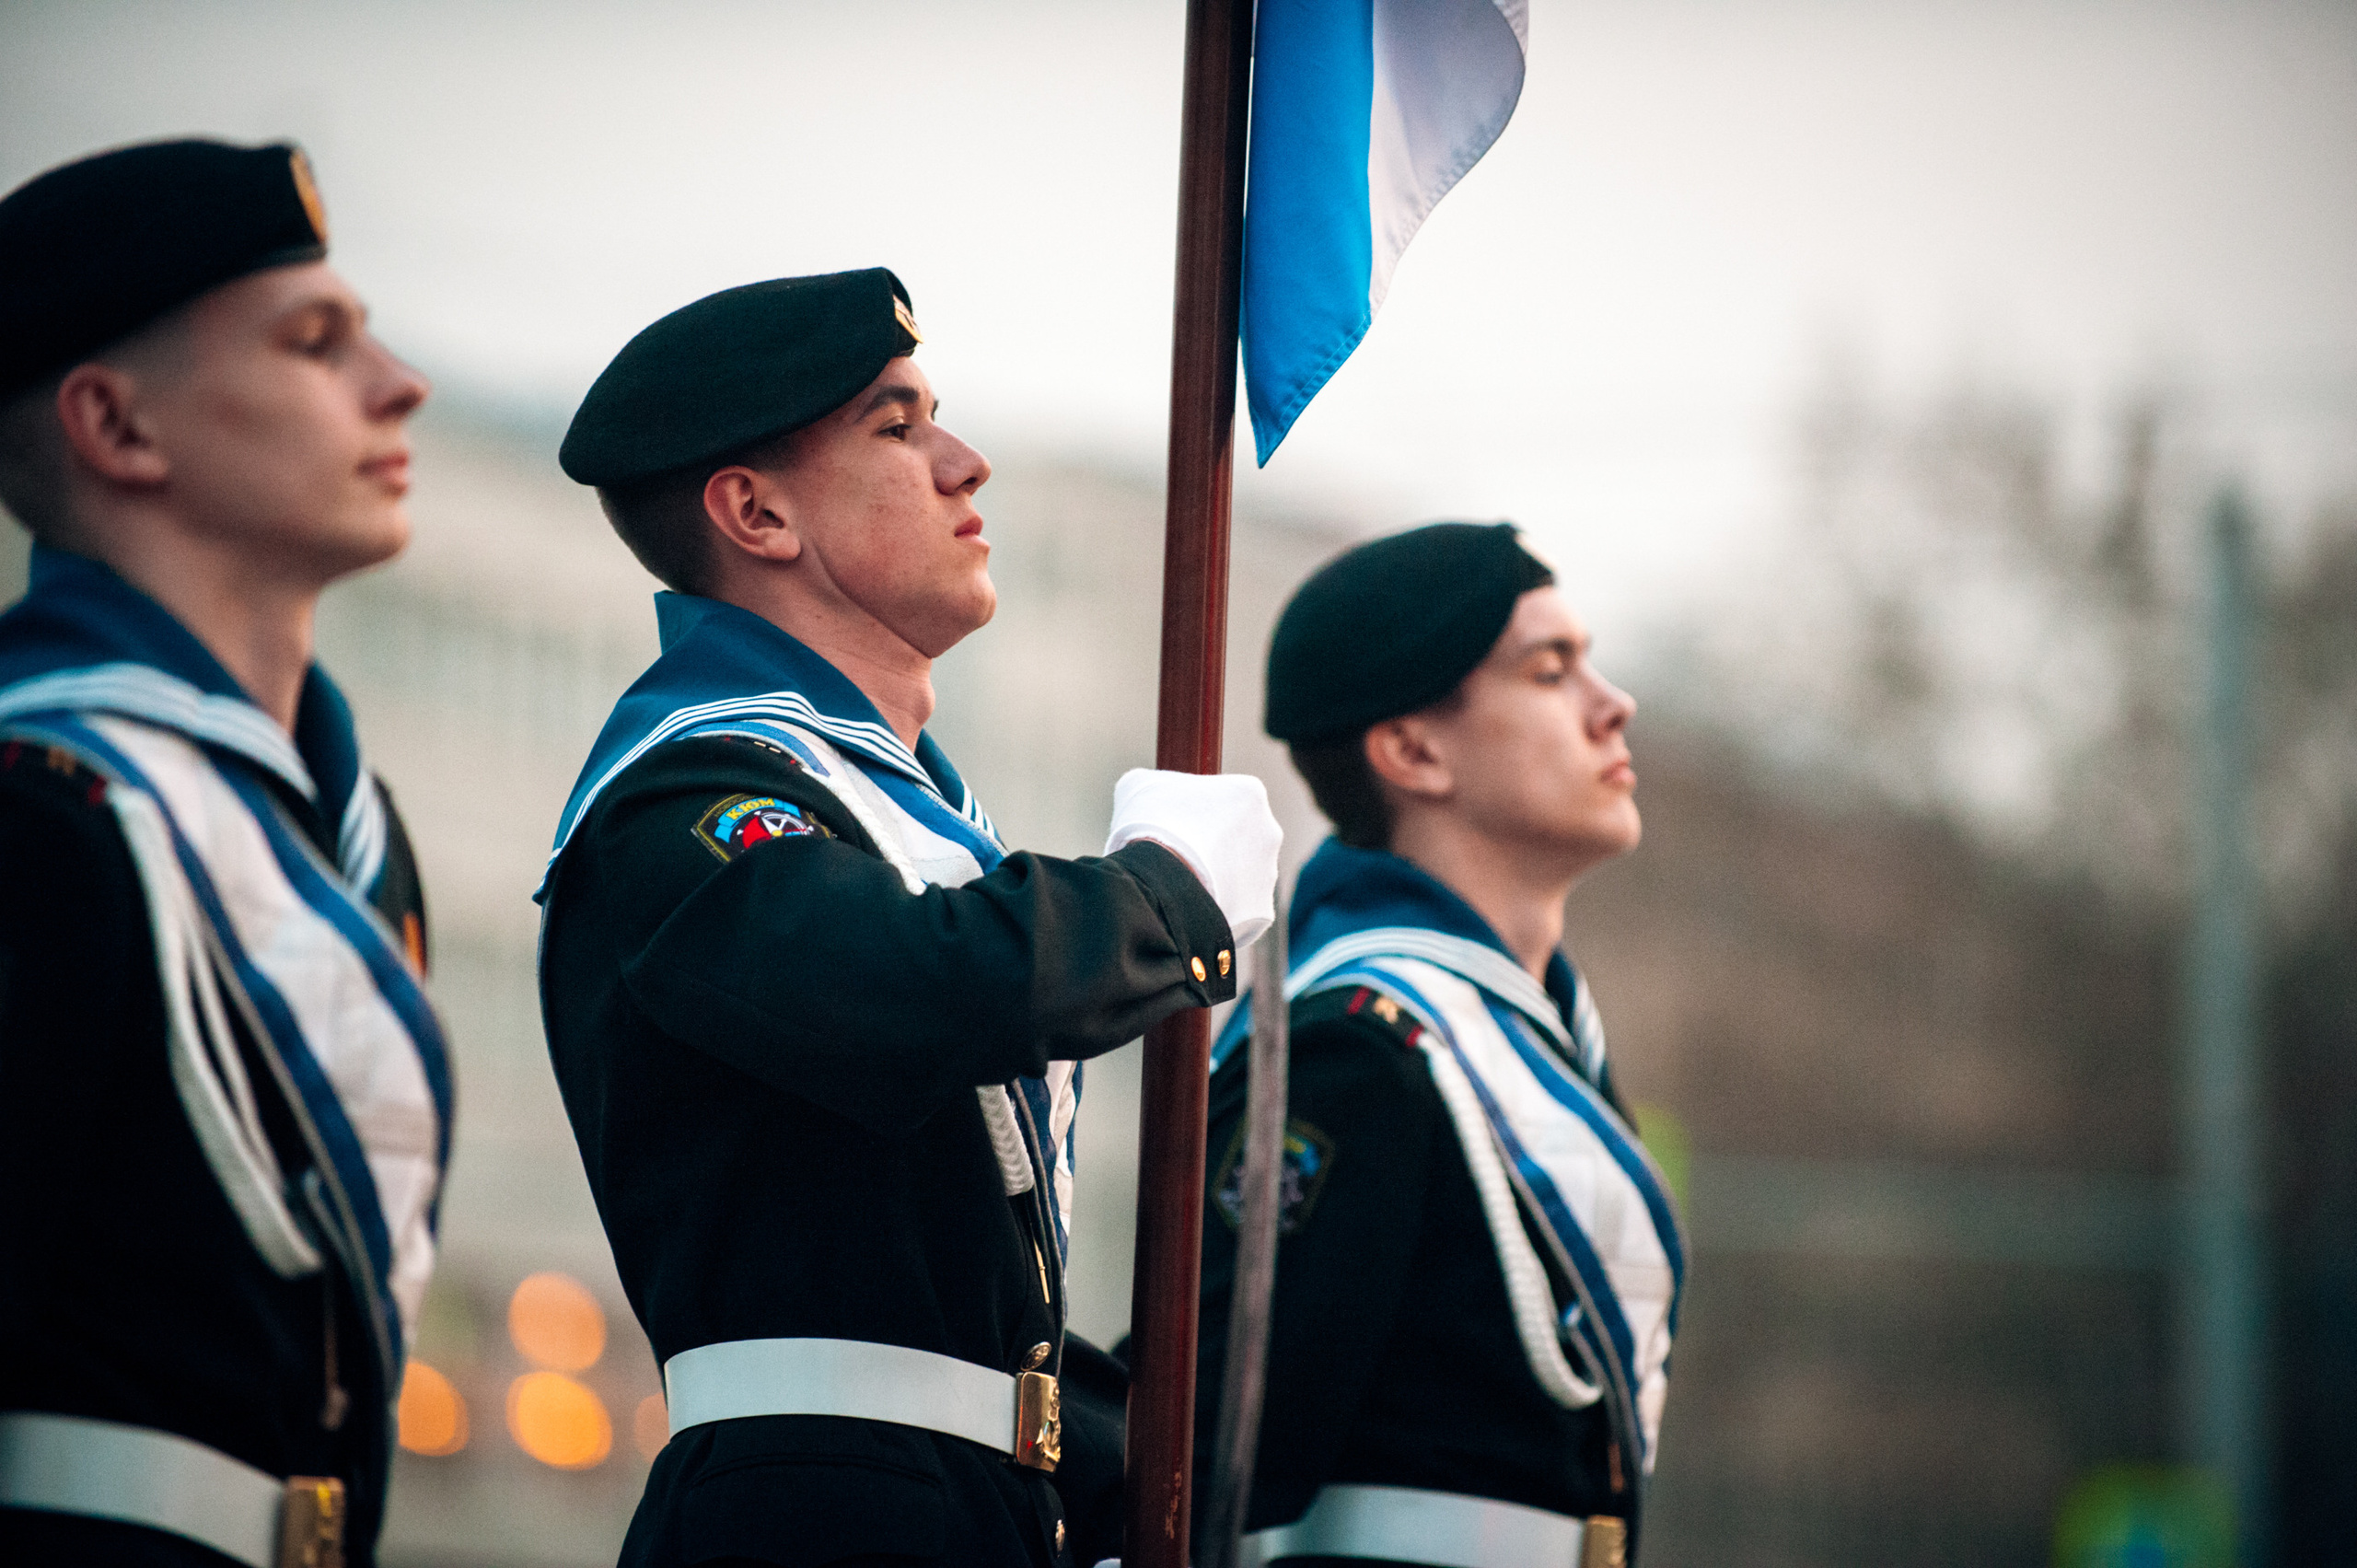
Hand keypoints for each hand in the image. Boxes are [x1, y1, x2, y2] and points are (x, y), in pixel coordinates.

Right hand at [1103, 769, 1281, 947]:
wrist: (1158, 882)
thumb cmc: (1151, 826)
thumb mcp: (1139, 785)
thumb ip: (1155, 782)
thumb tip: (1149, 791)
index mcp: (1249, 793)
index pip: (1228, 797)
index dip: (1200, 810)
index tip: (1179, 822)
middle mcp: (1269, 830)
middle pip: (1241, 836)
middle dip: (1216, 844)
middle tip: (1183, 854)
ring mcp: (1269, 873)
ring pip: (1242, 873)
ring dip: (1220, 877)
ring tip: (1185, 882)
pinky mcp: (1262, 910)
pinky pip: (1242, 908)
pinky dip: (1221, 908)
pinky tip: (1194, 906)